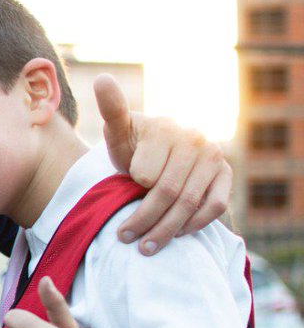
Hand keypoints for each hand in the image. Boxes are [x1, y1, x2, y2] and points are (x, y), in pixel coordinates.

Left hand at [95, 74, 230, 255]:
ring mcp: (213, 157)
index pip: (146, 173)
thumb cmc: (133, 145)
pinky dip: (195, 224)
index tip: (116, 200)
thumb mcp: (118, 131)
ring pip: (190, 203)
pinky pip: (215, 206)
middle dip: (143, 219)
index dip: (131, 189)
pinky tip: (175, 235)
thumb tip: (102, 80)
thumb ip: (111, 109)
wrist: (158, 152)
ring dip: (166, 230)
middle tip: (124, 238)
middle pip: (167, 192)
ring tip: (144, 247)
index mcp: (165, 128)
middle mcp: (194, 139)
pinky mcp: (225, 175)